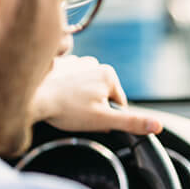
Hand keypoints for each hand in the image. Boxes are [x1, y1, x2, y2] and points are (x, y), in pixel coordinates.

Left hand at [31, 55, 162, 134]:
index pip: (118, 104)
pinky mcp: (59, 65)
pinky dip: (65, 92)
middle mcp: (94, 63)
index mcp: (109, 75)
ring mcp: (76, 62)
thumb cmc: (66, 110)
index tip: (91, 119)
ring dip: (79, 100)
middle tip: (77, 115)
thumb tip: (157, 126)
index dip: (106, 117)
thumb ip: (132, 123)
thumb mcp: (104, 120)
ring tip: (66, 107)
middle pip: (101, 96)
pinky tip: (57, 99)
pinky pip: (70, 83)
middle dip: (93, 108)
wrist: (32, 98)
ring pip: (86, 90)